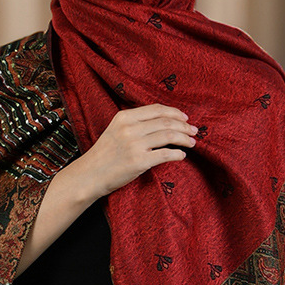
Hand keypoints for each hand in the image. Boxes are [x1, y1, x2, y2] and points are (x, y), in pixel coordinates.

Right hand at [77, 103, 197, 199]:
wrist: (90, 175)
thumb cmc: (104, 154)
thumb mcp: (115, 130)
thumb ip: (135, 123)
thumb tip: (163, 122)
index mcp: (124, 117)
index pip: (156, 109)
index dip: (175, 113)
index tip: (185, 118)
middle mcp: (130, 128)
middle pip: (166, 122)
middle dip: (184, 126)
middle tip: (194, 131)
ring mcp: (135, 145)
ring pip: (169, 136)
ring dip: (184, 139)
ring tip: (191, 143)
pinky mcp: (139, 161)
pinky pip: (166, 155)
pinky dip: (177, 154)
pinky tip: (181, 155)